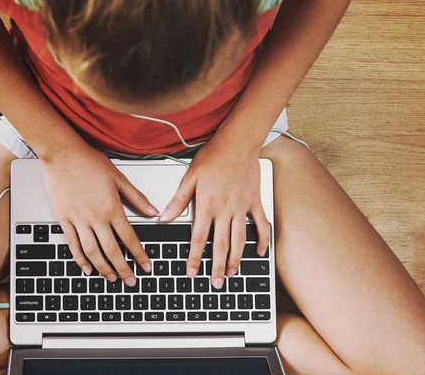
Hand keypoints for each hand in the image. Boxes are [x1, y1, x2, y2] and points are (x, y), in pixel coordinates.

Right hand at [41, 144, 155, 285]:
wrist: (63, 154)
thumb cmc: (89, 162)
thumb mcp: (119, 178)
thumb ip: (137, 198)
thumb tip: (153, 212)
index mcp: (112, 208)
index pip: (130, 238)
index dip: (139, 255)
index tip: (146, 266)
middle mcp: (96, 217)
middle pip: (112, 250)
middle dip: (123, 269)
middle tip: (130, 281)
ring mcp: (78, 220)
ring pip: (92, 251)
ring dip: (103, 268)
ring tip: (111, 278)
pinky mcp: (64, 219)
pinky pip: (72, 244)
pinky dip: (80, 258)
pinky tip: (86, 268)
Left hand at [160, 138, 270, 288]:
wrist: (238, 142)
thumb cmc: (213, 156)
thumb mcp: (189, 177)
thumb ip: (178, 200)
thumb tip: (163, 217)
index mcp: (206, 205)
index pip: (198, 238)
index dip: (194, 258)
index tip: (192, 273)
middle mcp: (225, 210)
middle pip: (220, 245)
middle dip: (217, 267)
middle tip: (215, 283)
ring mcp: (242, 207)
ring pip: (239, 240)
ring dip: (236, 259)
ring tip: (232, 274)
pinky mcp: (255, 202)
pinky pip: (261, 225)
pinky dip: (261, 240)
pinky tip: (259, 253)